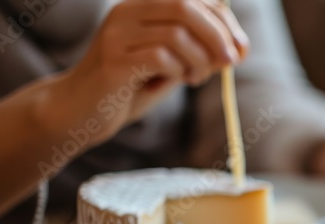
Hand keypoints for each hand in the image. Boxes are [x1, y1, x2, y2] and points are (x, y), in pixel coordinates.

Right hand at [62, 0, 248, 141]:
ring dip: (199, 60)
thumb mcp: (173, 66)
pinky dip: (180, 72)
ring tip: (196, 78)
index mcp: (142, 6)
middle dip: (217, 35)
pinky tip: (179, 81)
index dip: (223, 20)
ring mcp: (117, 34)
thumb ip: (201, 54)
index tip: (242, 48)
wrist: (83, 111)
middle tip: (230, 62)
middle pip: (185, 6)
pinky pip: (161, 58)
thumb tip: (239, 49)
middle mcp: (126, 12)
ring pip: (176, 33)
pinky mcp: (113, 60)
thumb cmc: (131, 88)